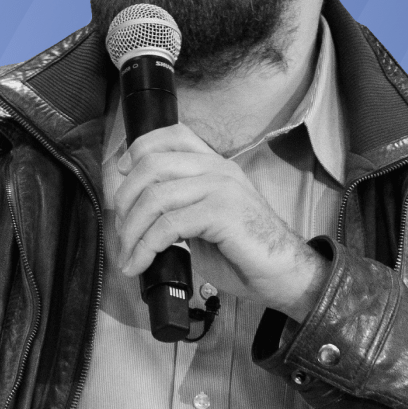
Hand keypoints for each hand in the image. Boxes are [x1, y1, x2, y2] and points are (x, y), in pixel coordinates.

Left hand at [114, 124, 330, 321]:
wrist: (287, 273)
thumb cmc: (246, 252)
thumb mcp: (209, 219)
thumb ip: (182, 206)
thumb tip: (140, 214)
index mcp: (216, 165)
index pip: (172, 135)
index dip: (139, 149)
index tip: (121, 174)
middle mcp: (218, 168)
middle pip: (152, 164)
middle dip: (125, 200)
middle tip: (121, 232)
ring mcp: (221, 187)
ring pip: (155, 196)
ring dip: (131, 231)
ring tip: (127, 255)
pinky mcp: (222, 212)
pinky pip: (168, 226)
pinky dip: (145, 248)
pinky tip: (139, 264)